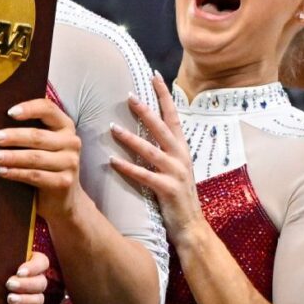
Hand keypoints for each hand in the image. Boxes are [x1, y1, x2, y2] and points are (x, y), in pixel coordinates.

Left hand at [0, 98, 81, 219]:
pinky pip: (35, 175)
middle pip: (38, 136)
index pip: (48, 109)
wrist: (63, 199)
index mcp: (65, 126)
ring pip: (35, 157)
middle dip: (13, 136)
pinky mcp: (64, 182)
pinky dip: (16, 173)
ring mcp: (70, 163)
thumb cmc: (46, 165)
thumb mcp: (43, 144)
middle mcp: (71, 142)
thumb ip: (30, 130)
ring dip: (11, 156)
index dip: (29, 108)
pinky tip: (2, 171)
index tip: (9, 112)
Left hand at [6, 251, 49, 303]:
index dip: (33, 268)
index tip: (19, 272)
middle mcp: (37, 280)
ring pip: (39, 299)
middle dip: (25, 285)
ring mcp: (35, 297)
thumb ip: (2, 251)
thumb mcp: (0, 260)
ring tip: (10, 299)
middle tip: (9, 284)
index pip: (42, 262)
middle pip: (41, 282)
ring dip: (25, 300)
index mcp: (33, 263)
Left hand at [109, 72, 205, 245]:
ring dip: (131, 138)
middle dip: (146, 110)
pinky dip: (128, 168)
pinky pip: (144, 176)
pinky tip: (112, 161)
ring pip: (151, 150)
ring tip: (112, 128)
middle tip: (129, 95)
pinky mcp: (168, 190)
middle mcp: (181, 157)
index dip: (164, 96)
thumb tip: (146, 129)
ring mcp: (176, 173)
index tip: (155, 76)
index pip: (173, 116)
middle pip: (162, 128)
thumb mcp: (174, 168)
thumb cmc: (178, 196)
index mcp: (182, 149)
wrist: (191, 227)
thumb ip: (163, 149)